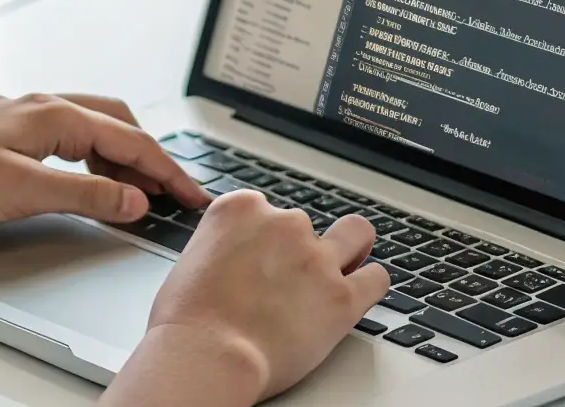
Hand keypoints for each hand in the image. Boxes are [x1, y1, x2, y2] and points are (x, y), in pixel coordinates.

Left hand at [0, 93, 208, 234]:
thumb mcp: (23, 193)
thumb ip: (86, 195)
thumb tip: (135, 199)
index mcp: (51, 113)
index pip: (128, 139)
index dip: (166, 170)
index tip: (191, 195)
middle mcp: (38, 105)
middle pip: (116, 122)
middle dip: (149, 155)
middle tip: (170, 192)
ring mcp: (19, 116)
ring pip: (90, 127)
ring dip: (119, 156)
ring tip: (136, 192)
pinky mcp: (2, 133)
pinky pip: (65, 137)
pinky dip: (90, 158)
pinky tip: (86, 180)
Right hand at [103, 191, 389, 405]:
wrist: (205, 356)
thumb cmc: (187, 322)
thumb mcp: (191, 261)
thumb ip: (223, 248)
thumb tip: (235, 261)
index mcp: (241, 209)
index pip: (265, 210)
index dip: (262, 241)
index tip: (257, 263)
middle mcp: (283, 223)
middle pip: (304, 225)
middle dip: (298, 250)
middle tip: (289, 281)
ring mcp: (316, 257)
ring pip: (355, 235)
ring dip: (348, 251)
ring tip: (339, 271)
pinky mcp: (341, 295)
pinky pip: (376, 279)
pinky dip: (369, 285)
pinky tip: (358, 295)